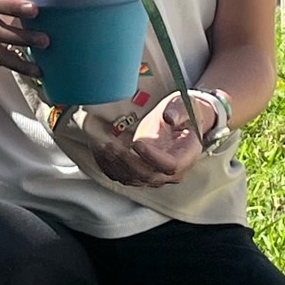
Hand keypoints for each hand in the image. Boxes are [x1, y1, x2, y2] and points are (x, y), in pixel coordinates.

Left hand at [91, 92, 215, 187]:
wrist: (185, 121)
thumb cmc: (186, 112)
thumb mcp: (185, 106)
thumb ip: (179, 112)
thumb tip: (169, 118)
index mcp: (185, 156)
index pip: (169, 165)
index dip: (152, 157)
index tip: (137, 143)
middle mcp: (171, 171)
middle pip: (148, 175)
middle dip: (127, 161)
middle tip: (111, 146)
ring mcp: (155, 173)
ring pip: (132, 178)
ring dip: (115, 165)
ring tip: (102, 146)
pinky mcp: (141, 170)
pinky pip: (123, 174)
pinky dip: (109, 166)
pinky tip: (99, 150)